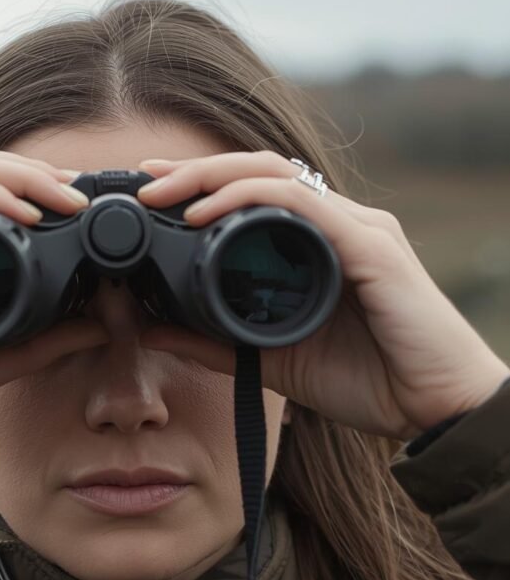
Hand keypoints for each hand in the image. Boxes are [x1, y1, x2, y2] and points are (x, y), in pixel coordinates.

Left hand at [136, 151, 509, 440]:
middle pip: (261, 171)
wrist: (435, 410)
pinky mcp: (370, 247)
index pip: (256, 193)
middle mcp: (340, 224)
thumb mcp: (272, 360)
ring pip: (277, 176)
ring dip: (214, 177)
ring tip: (165, 190)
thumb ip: (217, 343)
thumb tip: (157, 330)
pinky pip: (303, 207)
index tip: (152, 189)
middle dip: (197, 169)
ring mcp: (357, 230)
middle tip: (145, 177)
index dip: (203, 183)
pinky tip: (209, 215)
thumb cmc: (369, 380)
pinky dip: (250, 202)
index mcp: (319, 244)